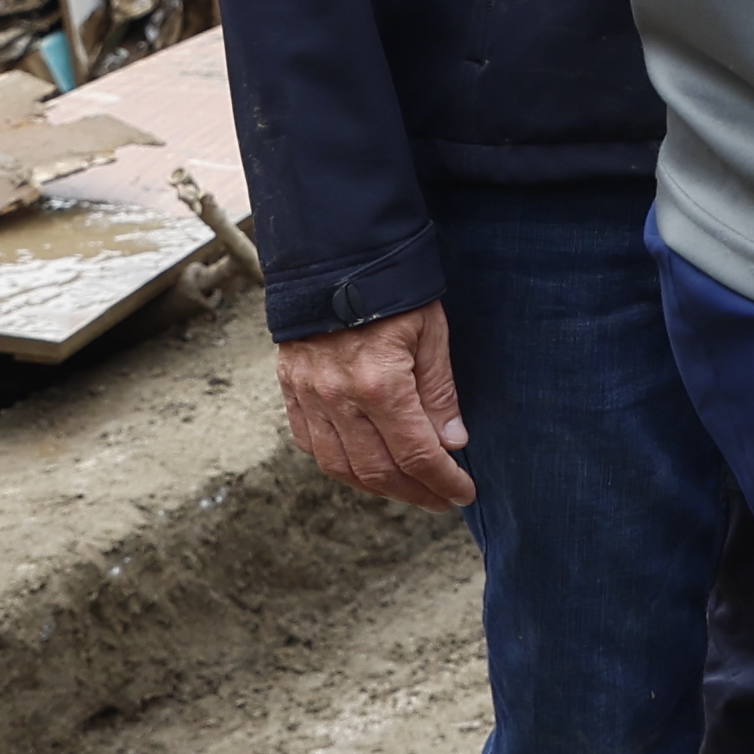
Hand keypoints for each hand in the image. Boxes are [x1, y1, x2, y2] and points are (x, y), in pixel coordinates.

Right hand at [274, 301, 469, 508]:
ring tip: (406, 487)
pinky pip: (311, 445)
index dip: (442, 482)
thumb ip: (439, 392)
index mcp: (380, 383)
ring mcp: (309, 396)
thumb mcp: (431, 332)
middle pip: (378, 472)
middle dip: (415, 492)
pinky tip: (363, 465)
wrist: (333, 256)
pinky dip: (339, 464)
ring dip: (377, 486)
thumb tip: (452, 443)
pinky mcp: (290, 390)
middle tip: (440, 498)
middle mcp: (339, 398)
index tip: (463, 492)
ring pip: (341, 467)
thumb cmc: (391, 290)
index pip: (416, 455)